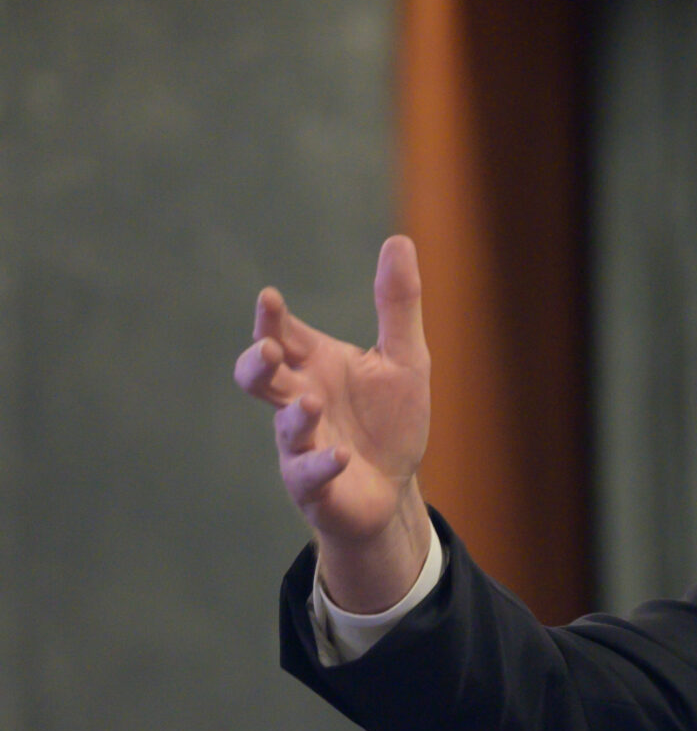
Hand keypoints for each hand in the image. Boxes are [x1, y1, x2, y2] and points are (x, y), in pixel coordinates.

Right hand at [234, 235, 432, 609]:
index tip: (269, 299)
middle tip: (269, 350)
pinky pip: (310, 475)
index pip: (283, 334)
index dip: (271, 319)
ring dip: (296, 415)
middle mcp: (300, 400)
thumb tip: (399, 240)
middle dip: (257, 363)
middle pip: (260, 377)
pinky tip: (341, 455)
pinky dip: (323, 464)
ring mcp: (302, 444)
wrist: (394, 490)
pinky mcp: (314, 485)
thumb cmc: (390, 421)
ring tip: (313, 402)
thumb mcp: (405, 359)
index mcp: (316, 365)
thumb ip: (397, 305)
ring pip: (285, 428)